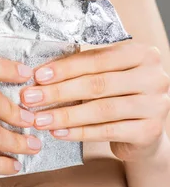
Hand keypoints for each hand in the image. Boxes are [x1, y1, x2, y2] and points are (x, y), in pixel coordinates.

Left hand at [20, 41, 169, 161]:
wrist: (145, 127)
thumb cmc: (120, 91)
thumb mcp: (108, 71)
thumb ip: (84, 67)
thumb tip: (41, 73)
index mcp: (140, 53)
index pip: (97, 59)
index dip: (65, 68)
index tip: (38, 75)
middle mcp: (153, 77)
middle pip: (97, 84)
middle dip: (59, 91)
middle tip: (31, 97)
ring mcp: (155, 105)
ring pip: (101, 110)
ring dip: (65, 115)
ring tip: (40, 119)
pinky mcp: (150, 131)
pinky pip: (107, 131)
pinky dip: (79, 132)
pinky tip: (59, 132)